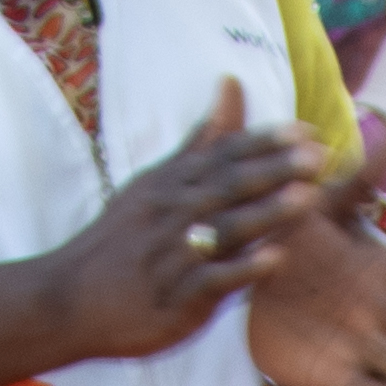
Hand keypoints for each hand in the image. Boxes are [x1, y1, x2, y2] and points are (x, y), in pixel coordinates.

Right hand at [47, 82, 331, 362]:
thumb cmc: (117, 240)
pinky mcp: (173, 297)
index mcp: (169, 185)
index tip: (305, 131)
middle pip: (227, 186)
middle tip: (317, 156)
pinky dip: (242, 270)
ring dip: (266, 213)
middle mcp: (171, 214)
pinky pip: (210, 280)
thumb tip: (231, 87)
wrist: (67, 298)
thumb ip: (200, 141)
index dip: (263, 142)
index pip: (221, 155)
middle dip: (274, 170)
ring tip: (307, 198)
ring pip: (223, 229)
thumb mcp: (153, 183)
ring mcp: (172, 256)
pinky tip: (274, 261)